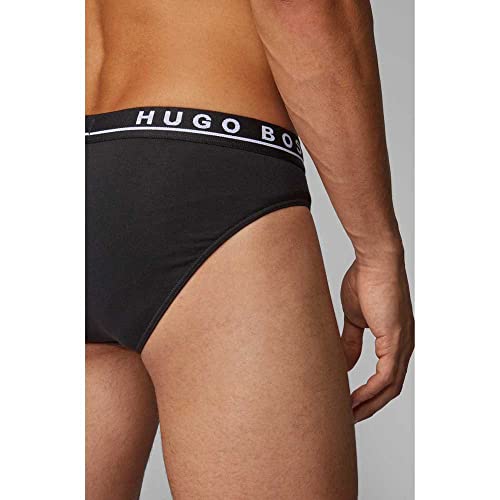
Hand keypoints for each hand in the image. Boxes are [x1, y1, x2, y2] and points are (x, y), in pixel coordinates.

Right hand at [340, 259, 413, 422]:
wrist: (374, 261)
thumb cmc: (365, 280)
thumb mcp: (355, 317)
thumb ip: (352, 341)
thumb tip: (346, 362)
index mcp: (394, 339)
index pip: (386, 377)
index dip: (369, 393)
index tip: (349, 402)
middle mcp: (403, 345)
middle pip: (390, 388)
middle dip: (370, 406)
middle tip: (348, 417)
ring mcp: (403, 344)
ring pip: (390, 387)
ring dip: (369, 404)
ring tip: (348, 414)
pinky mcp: (397, 340)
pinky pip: (386, 377)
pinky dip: (370, 391)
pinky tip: (354, 399)